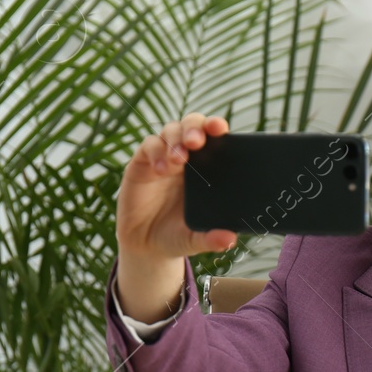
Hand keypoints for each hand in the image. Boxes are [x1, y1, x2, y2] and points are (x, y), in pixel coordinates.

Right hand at [115, 112, 237, 262]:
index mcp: (206, 167)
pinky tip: (161, 169)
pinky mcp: (142, 163)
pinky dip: (155, 152)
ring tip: (178, 159)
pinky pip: (148, 146)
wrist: (145, 245)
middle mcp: (186, 157)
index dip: (216, 127)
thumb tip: (230, 240)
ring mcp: (163, 157)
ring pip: (170, 131)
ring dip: (175, 139)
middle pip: (192, 125)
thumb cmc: (176, 235)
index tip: (220, 129)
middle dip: (194, 128)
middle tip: (196, 142)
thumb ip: (210, 239)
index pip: (214, 138)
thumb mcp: (194, 239)